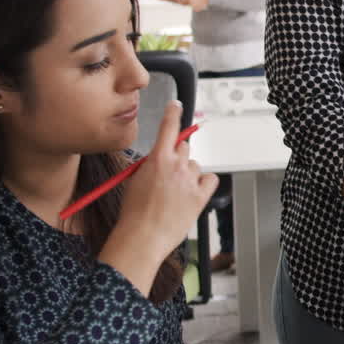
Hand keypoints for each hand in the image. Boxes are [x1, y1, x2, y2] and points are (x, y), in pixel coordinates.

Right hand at [100, 102, 218, 291]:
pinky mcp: (201, 196)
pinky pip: (210, 179)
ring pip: (195, 165)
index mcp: (157, 159)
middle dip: (176, 155)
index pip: (169, 127)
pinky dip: (203, 183)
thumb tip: (157, 160)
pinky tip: (192, 191)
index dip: (174, 113)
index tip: (177, 106)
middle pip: (183, 146)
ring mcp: (191, 180)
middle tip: (166, 172)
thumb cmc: (133, 213)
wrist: (142, 237)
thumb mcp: (133, 180)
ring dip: (187, 172)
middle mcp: (177, 166)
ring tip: (174, 191)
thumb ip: (148, 165)